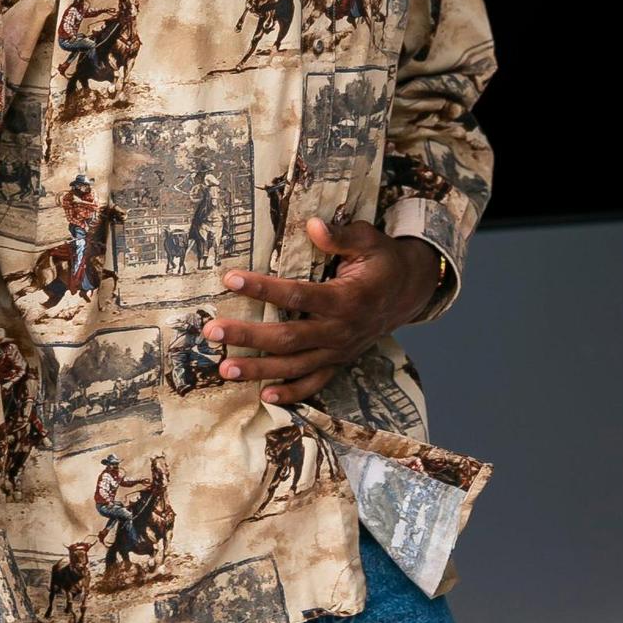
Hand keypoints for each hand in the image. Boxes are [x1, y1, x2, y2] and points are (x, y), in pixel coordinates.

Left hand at [202, 216, 442, 408]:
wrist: (409, 292)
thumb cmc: (381, 261)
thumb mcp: (368, 240)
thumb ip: (340, 236)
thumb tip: (312, 225)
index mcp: (346, 299)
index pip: (296, 295)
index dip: (262, 288)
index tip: (230, 279)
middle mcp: (340, 331)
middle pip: (287, 339)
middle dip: (247, 337)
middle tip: (212, 331)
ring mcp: (339, 351)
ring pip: (294, 366)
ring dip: (258, 370)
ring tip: (224, 369)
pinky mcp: (339, 362)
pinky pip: (315, 383)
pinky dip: (292, 392)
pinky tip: (265, 396)